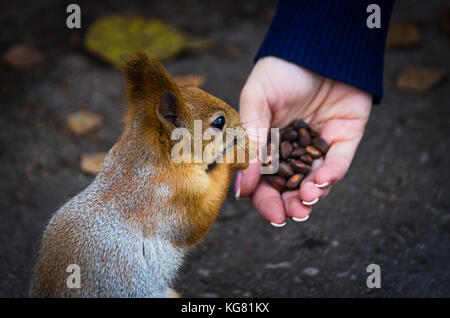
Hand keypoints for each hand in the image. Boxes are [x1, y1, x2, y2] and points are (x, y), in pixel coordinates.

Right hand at [235, 56, 371, 225]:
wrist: (319, 46)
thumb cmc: (281, 70)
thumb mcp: (257, 101)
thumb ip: (251, 139)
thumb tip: (241, 183)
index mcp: (267, 143)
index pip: (262, 179)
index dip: (263, 197)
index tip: (267, 210)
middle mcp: (292, 149)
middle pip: (288, 186)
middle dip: (288, 204)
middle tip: (288, 215)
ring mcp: (318, 145)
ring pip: (314, 181)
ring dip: (309, 195)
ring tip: (306, 199)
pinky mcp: (343, 139)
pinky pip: (338, 162)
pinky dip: (331, 174)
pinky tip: (322, 180)